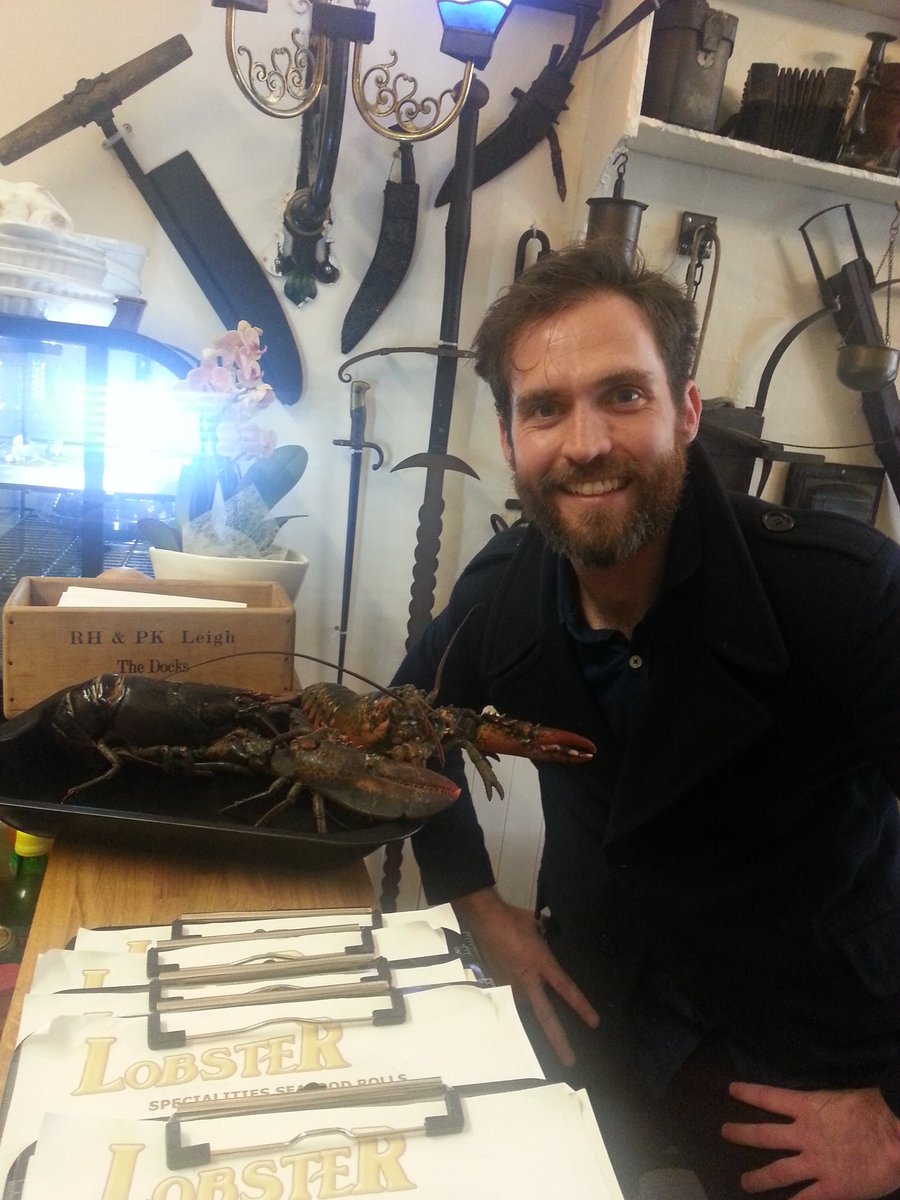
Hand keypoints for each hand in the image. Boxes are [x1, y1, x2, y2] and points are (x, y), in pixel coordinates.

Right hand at [452, 887, 598, 1066]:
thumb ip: (546, 932)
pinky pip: (513, 989)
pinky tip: (512, 969)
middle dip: (558, 1040)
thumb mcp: (536, 924)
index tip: (594, 1023)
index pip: (566, 988)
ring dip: (532, 999)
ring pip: (527, 1001)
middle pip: (545, 1016)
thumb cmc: (512, 918)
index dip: (581, 1006)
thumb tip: (550, 928)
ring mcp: (511, 983)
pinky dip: (517, 984)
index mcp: (541, 963)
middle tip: (569, 1061)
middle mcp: (527, 979)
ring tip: (527, 985)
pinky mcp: (498, 982)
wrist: (483, 918)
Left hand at [722, 1081, 899, 1198]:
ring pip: (778, 1172)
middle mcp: (804, 1135)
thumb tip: (815, 1111)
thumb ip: (822, 1109)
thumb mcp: (840, 1099)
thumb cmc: (874, 1111)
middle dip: (741, 1134)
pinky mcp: (831, 1188)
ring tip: (744, 1182)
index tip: (731, 1090)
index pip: (769, 1097)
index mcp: (808, 1108)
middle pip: (764, 1135)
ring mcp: (815, 1163)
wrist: (895, 1137)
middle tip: (724, 1133)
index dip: (748, 1093)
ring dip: (758, 1178)